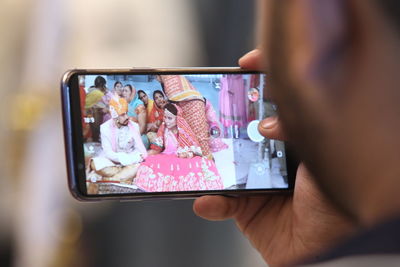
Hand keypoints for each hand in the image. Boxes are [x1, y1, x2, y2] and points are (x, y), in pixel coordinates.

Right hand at [193, 50, 355, 265]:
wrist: (333, 250)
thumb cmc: (339, 201)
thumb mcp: (323, 153)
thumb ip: (296, 128)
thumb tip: (264, 124)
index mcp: (299, 140)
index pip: (280, 103)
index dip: (264, 80)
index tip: (246, 65)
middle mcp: (278, 158)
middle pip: (246, 129)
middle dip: (227, 117)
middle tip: (209, 106)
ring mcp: (260, 183)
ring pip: (228, 163)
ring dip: (209, 159)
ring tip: (197, 151)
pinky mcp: (249, 211)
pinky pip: (222, 203)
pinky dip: (211, 202)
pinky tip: (206, 200)